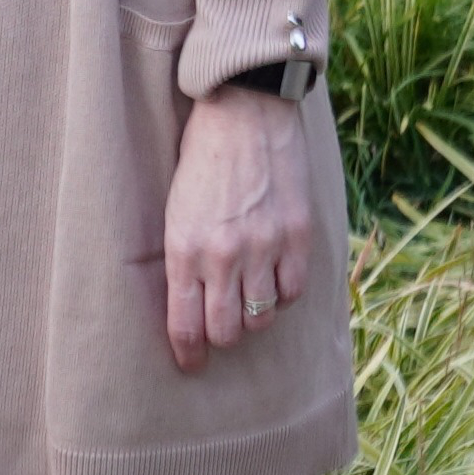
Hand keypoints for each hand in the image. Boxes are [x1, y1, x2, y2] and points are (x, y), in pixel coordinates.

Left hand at [163, 85, 311, 372]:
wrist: (246, 109)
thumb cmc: (202, 154)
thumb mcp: (175, 206)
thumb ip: (185, 256)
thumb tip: (192, 304)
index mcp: (184, 247)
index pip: (185, 325)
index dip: (189, 354)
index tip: (191, 365)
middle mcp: (224, 255)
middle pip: (226, 332)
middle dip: (221, 337)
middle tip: (221, 326)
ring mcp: (265, 247)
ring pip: (261, 318)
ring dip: (253, 315)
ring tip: (248, 296)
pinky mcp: (298, 236)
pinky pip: (293, 292)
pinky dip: (283, 293)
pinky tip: (274, 276)